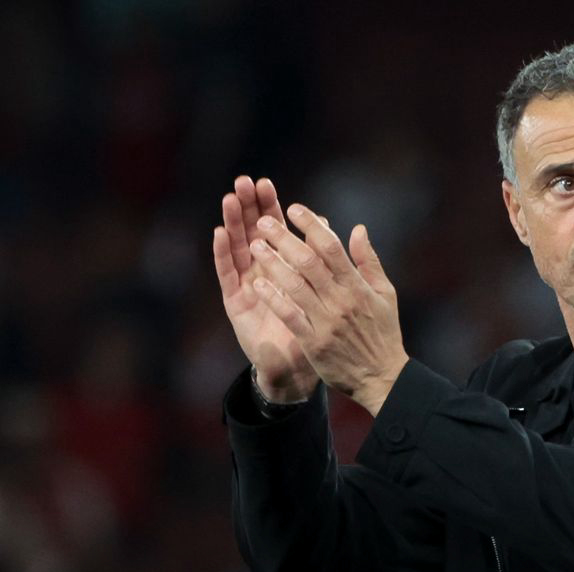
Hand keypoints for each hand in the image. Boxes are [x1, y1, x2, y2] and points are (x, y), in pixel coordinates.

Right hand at [213, 176, 318, 401]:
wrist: (299, 367)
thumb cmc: (316, 328)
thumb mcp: (328, 292)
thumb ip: (331, 259)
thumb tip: (333, 226)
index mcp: (287, 265)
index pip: (278, 229)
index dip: (271, 207)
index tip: (267, 184)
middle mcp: (264, 270)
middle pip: (254, 232)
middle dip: (250, 207)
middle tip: (244, 182)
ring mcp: (248, 284)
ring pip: (239, 247)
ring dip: (234, 222)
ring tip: (230, 198)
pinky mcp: (236, 302)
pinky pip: (228, 274)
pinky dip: (223, 253)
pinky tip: (220, 232)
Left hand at [248, 203, 407, 415]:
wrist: (382, 377)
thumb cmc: (383, 333)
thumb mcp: (385, 294)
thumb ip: (369, 261)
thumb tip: (357, 229)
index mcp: (358, 286)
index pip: (332, 247)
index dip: (311, 225)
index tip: (294, 208)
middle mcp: (342, 300)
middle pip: (309, 261)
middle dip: (284, 238)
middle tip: (263, 221)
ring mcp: (327, 322)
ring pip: (295, 285)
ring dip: (273, 263)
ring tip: (254, 245)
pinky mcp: (314, 342)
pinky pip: (290, 315)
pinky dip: (273, 298)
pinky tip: (257, 283)